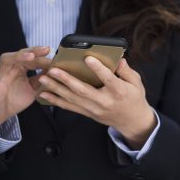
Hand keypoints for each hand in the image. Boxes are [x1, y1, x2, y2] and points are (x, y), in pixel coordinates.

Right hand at [0, 46, 50, 128]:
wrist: (2, 113)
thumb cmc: (17, 97)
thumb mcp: (34, 88)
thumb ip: (43, 79)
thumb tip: (56, 70)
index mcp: (20, 68)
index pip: (32, 59)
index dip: (43, 57)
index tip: (56, 57)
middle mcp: (10, 68)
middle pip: (20, 55)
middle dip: (33, 51)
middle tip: (45, 50)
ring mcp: (0, 77)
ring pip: (6, 61)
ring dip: (17, 57)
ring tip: (29, 56)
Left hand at [38, 57, 156, 148]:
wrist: (132, 121)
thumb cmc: (134, 99)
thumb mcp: (136, 83)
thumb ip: (127, 71)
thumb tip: (119, 60)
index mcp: (118, 91)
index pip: (107, 79)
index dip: (98, 68)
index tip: (88, 58)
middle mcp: (104, 101)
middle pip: (83, 90)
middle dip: (66, 79)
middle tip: (53, 70)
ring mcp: (94, 109)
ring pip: (72, 98)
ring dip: (56, 88)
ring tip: (43, 79)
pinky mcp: (88, 113)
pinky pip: (70, 107)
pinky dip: (56, 101)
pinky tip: (45, 94)